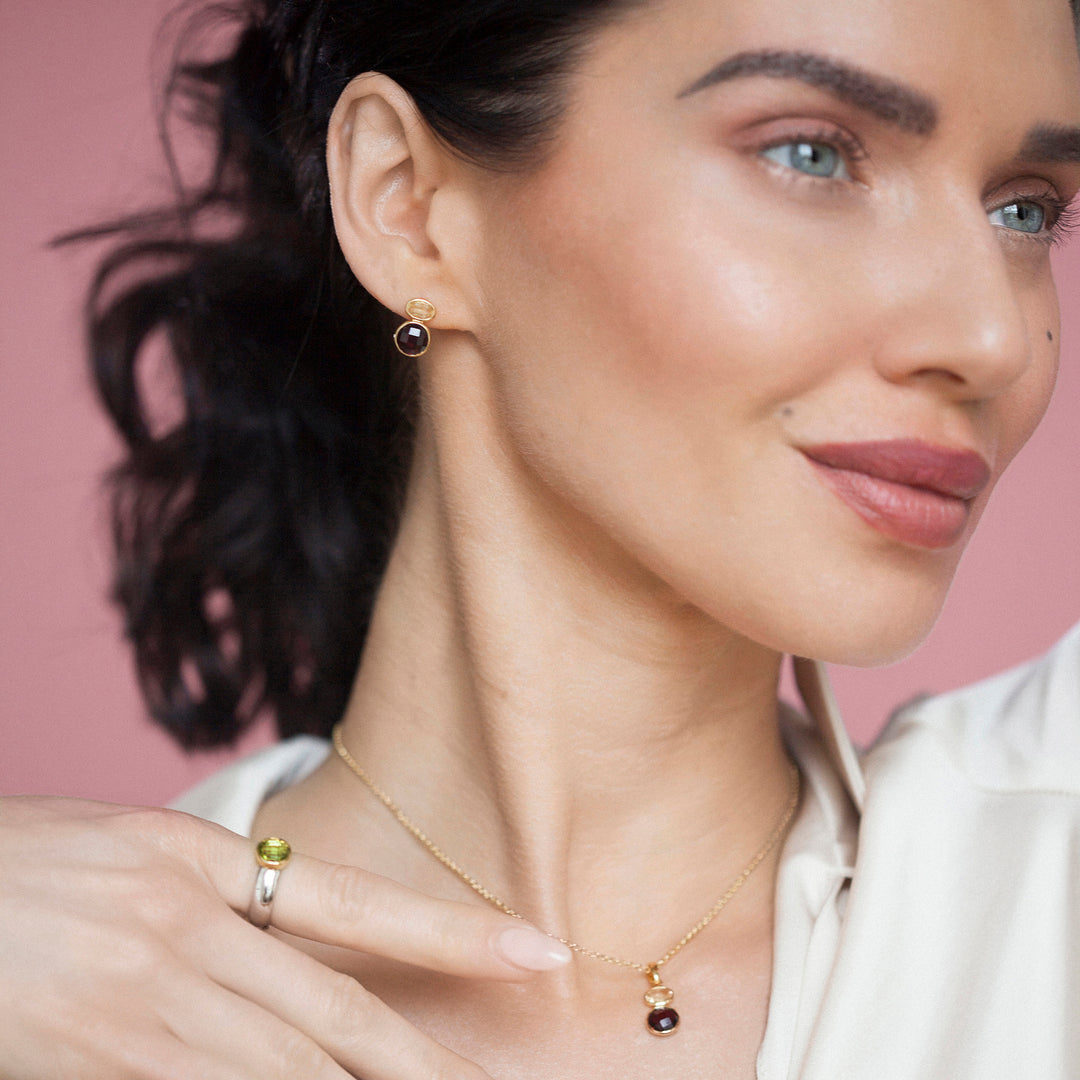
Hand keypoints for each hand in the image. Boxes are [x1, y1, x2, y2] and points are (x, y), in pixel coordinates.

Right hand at [0, 796, 568, 1078]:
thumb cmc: (15, 867)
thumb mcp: (125, 853)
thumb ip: (211, 905)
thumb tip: (283, 950)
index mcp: (200, 860)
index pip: (357, 900)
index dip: (454, 930)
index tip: (535, 948)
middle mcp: (189, 927)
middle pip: (338, 1012)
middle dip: (424, 1062)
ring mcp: (147, 997)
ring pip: (291, 1069)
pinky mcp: (104, 1056)